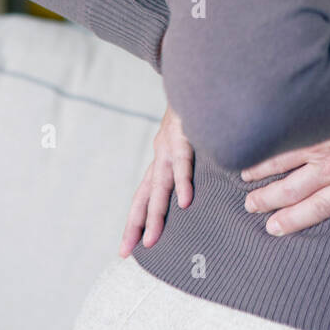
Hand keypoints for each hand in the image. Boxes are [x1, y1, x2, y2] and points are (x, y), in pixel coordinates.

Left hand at [119, 102, 193, 255]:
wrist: (194, 77)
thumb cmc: (198, 109)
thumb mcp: (192, 137)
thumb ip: (193, 159)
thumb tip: (202, 185)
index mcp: (161, 159)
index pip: (143, 195)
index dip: (135, 220)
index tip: (127, 247)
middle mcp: (160, 156)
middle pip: (144, 197)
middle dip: (135, 226)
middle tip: (127, 253)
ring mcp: (170, 147)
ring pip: (160, 187)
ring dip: (155, 215)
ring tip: (152, 239)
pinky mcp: (184, 137)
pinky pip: (183, 165)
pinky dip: (183, 183)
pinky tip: (186, 202)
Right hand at [239, 62, 329, 234]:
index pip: (322, 206)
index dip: (297, 220)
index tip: (276, 228)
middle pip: (293, 189)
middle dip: (271, 201)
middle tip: (251, 208)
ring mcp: (313, 140)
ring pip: (279, 162)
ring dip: (259, 174)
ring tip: (243, 182)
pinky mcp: (303, 117)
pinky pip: (276, 136)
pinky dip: (257, 145)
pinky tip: (243, 148)